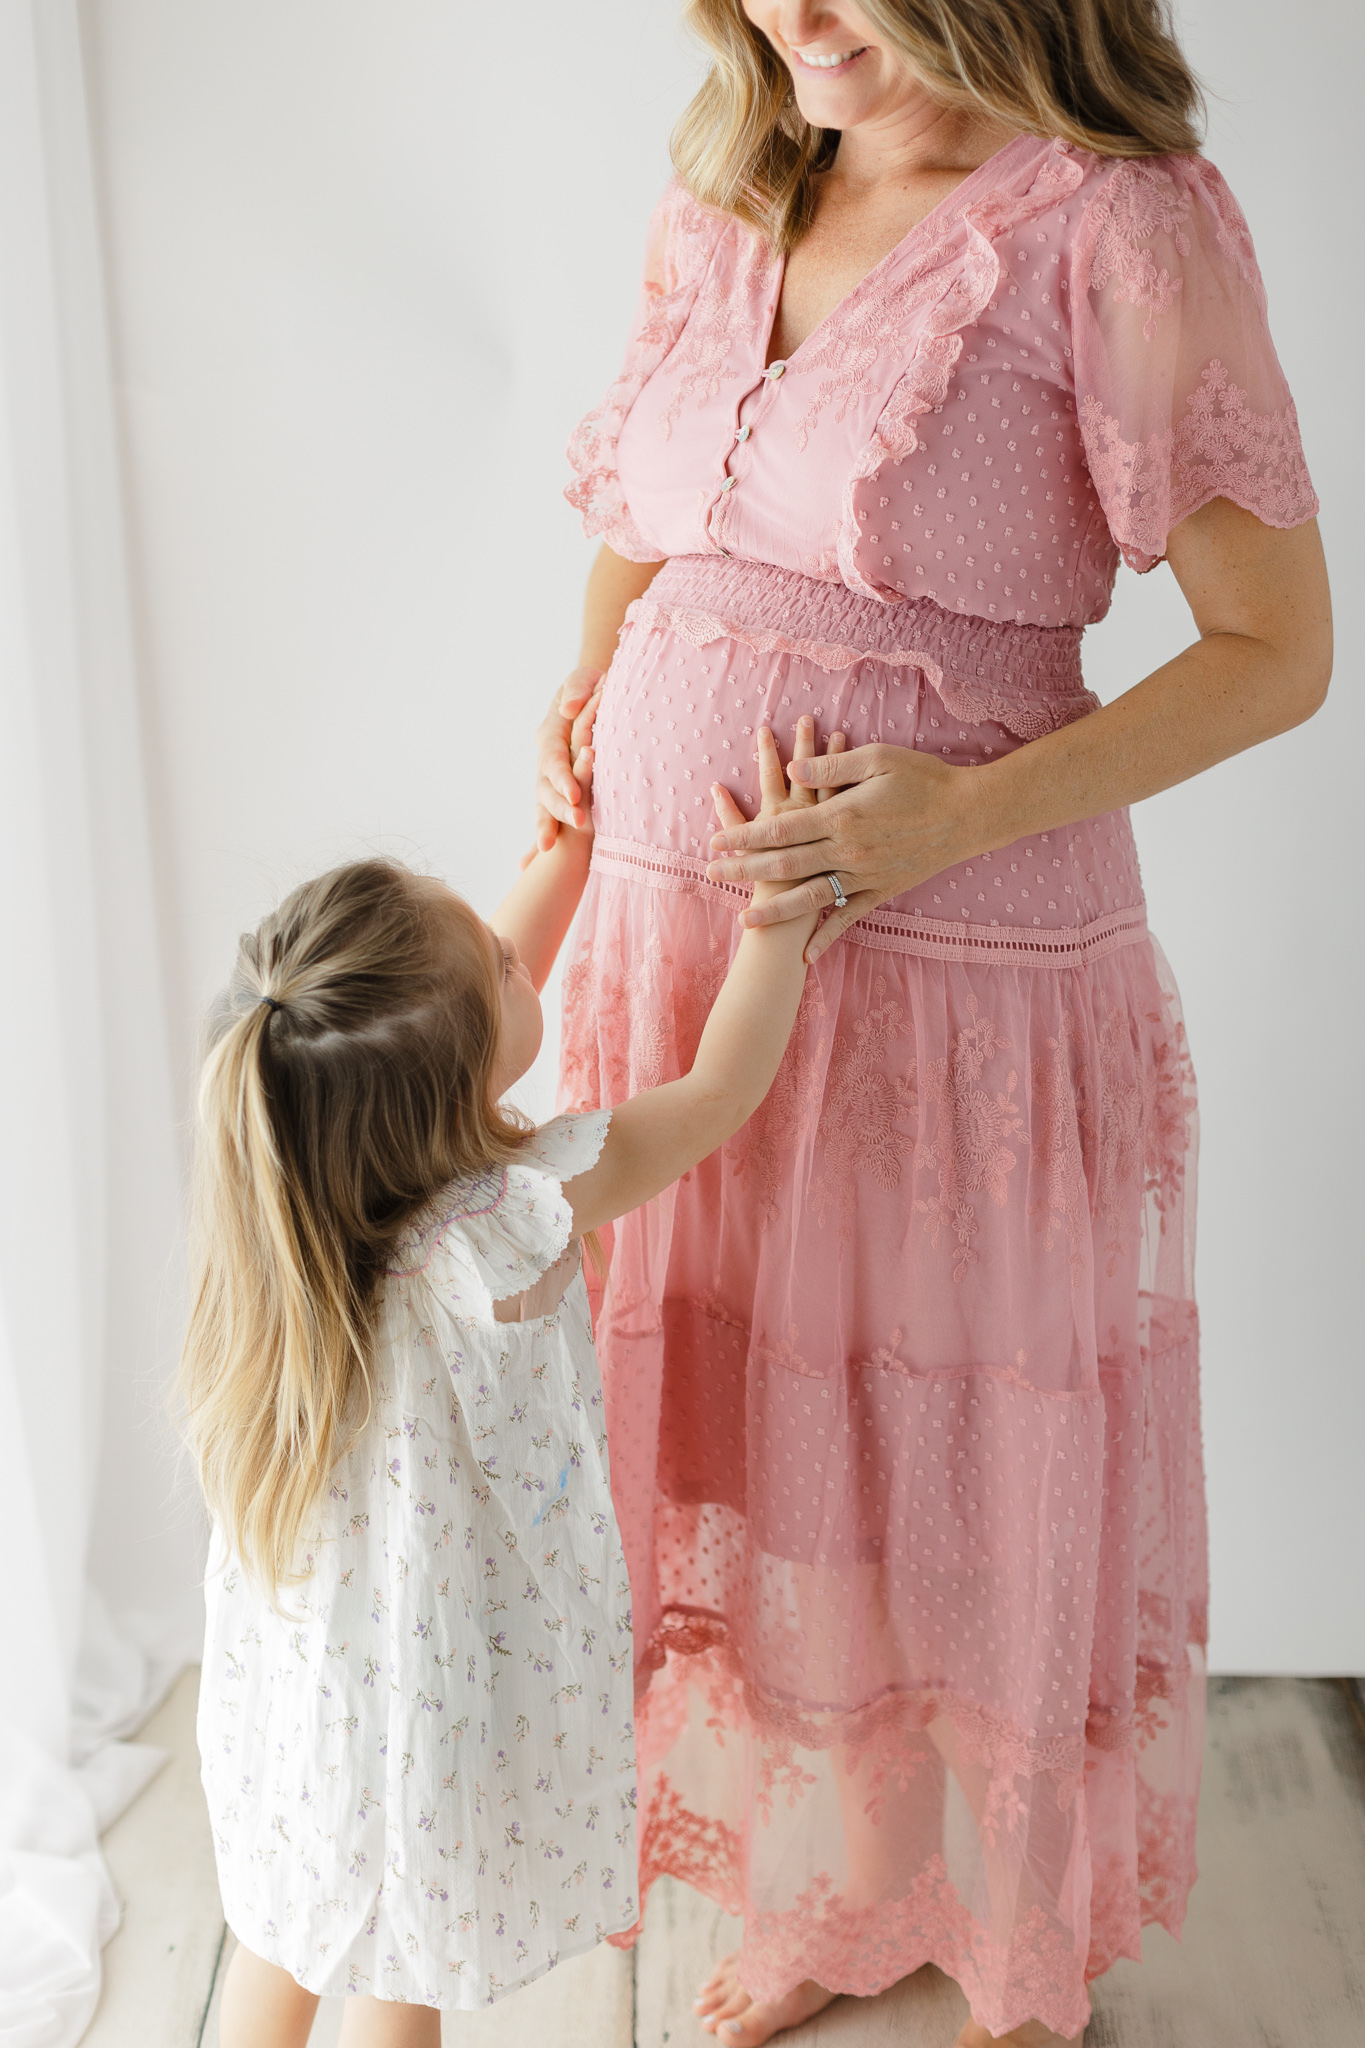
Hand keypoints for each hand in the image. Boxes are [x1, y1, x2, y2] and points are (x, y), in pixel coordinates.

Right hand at [534, 668, 603, 850]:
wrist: (595, 693)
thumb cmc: (592, 685)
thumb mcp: (584, 679)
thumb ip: (577, 689)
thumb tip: (569, 711)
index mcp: (551, 734)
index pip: (554, 761)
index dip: (563, 778)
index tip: (575, 797)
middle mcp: (547, 758)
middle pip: (545, 789)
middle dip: (556, 811)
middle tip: (575, 827)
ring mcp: (550, 776)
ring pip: (542, 805)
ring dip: (544, 826)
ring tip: (544, 851)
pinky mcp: (562, 788)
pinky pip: (549, 814)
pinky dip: (541, 834)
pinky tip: (526, 862)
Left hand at [707, 741, 982, 962]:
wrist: (970, 814)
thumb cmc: (924, 779)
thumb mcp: (878, 759)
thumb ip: (832, 770)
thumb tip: (791, 771)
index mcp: (842, 817)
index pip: (781, 828)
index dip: (745, 836)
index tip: (716, 842)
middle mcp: (849, 851)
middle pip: (786, 864)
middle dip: (746, 871)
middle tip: (712, 876)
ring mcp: (865, 875)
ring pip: (811, 897)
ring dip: (775, 911)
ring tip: (744, 921)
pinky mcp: (883, 891)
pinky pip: (850, 918)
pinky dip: (828, 938)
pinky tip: (806, 955)